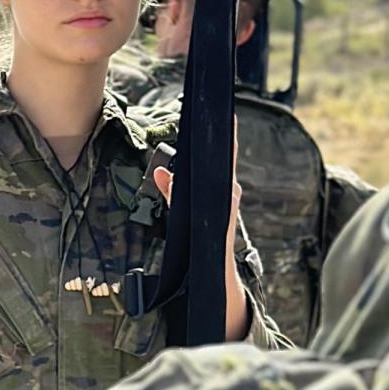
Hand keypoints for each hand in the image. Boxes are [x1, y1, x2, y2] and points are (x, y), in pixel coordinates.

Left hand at [153, 117, 248, 339]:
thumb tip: (160, 172)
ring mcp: (228, 207)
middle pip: (226, 162)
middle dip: (226, 139)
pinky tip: (224, 177)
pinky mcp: (226, 221)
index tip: (220, 113)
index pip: (218, 158)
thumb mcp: (181, 212)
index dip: (219, 137)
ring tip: (225, 133)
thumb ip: (171, 191)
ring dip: (226, 157)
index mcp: (215, 189)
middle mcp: (226, 195)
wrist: (214, 276)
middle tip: (225, 113)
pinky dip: (225, 187)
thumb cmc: (197, 241)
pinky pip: (225, 200)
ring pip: (227, 178)